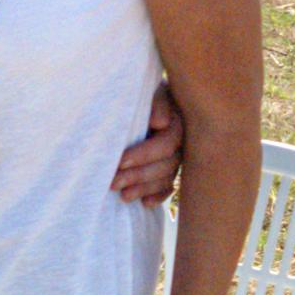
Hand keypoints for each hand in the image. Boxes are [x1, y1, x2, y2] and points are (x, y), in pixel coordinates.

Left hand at [111, 84, 183, 203]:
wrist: (141, 96)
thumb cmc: (141, 92)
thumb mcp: (149, 91)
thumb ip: (156, 103)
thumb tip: (159, 122)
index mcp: (178, 122)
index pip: (165, 144)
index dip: (143, 155)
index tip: (120, 161)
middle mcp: (181, 142)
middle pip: (166, 165)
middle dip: (138, 176)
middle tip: (113, 183)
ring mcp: (177, 157)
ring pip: (166, 178)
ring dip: (144, 188)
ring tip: (122, 196)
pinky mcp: (169, 169)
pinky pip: (169, 187)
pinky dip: (158, 195)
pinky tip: (145, 203)